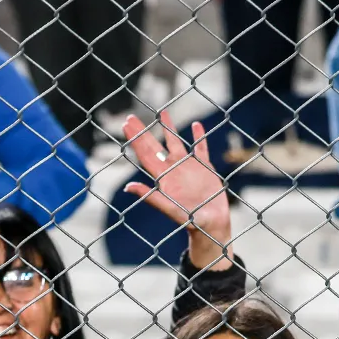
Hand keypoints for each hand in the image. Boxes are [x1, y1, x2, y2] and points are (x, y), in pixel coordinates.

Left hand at [122, 115, 229, 250]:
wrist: (212, 227)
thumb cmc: (192, 222)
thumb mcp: (170, 209)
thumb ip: (151, 197)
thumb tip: (128, 188)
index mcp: (163, 179)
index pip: (145, 155)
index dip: (136, 140)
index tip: (126, 125)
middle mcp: (173, 170)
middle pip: (155, 146)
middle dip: (143, 132)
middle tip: (131, 117)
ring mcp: (189, 168)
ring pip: (176, 143)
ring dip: (169, 128)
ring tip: (163, 112)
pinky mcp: (205, 168)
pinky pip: (201, 149)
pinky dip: (199, 137)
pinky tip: (196, 125)